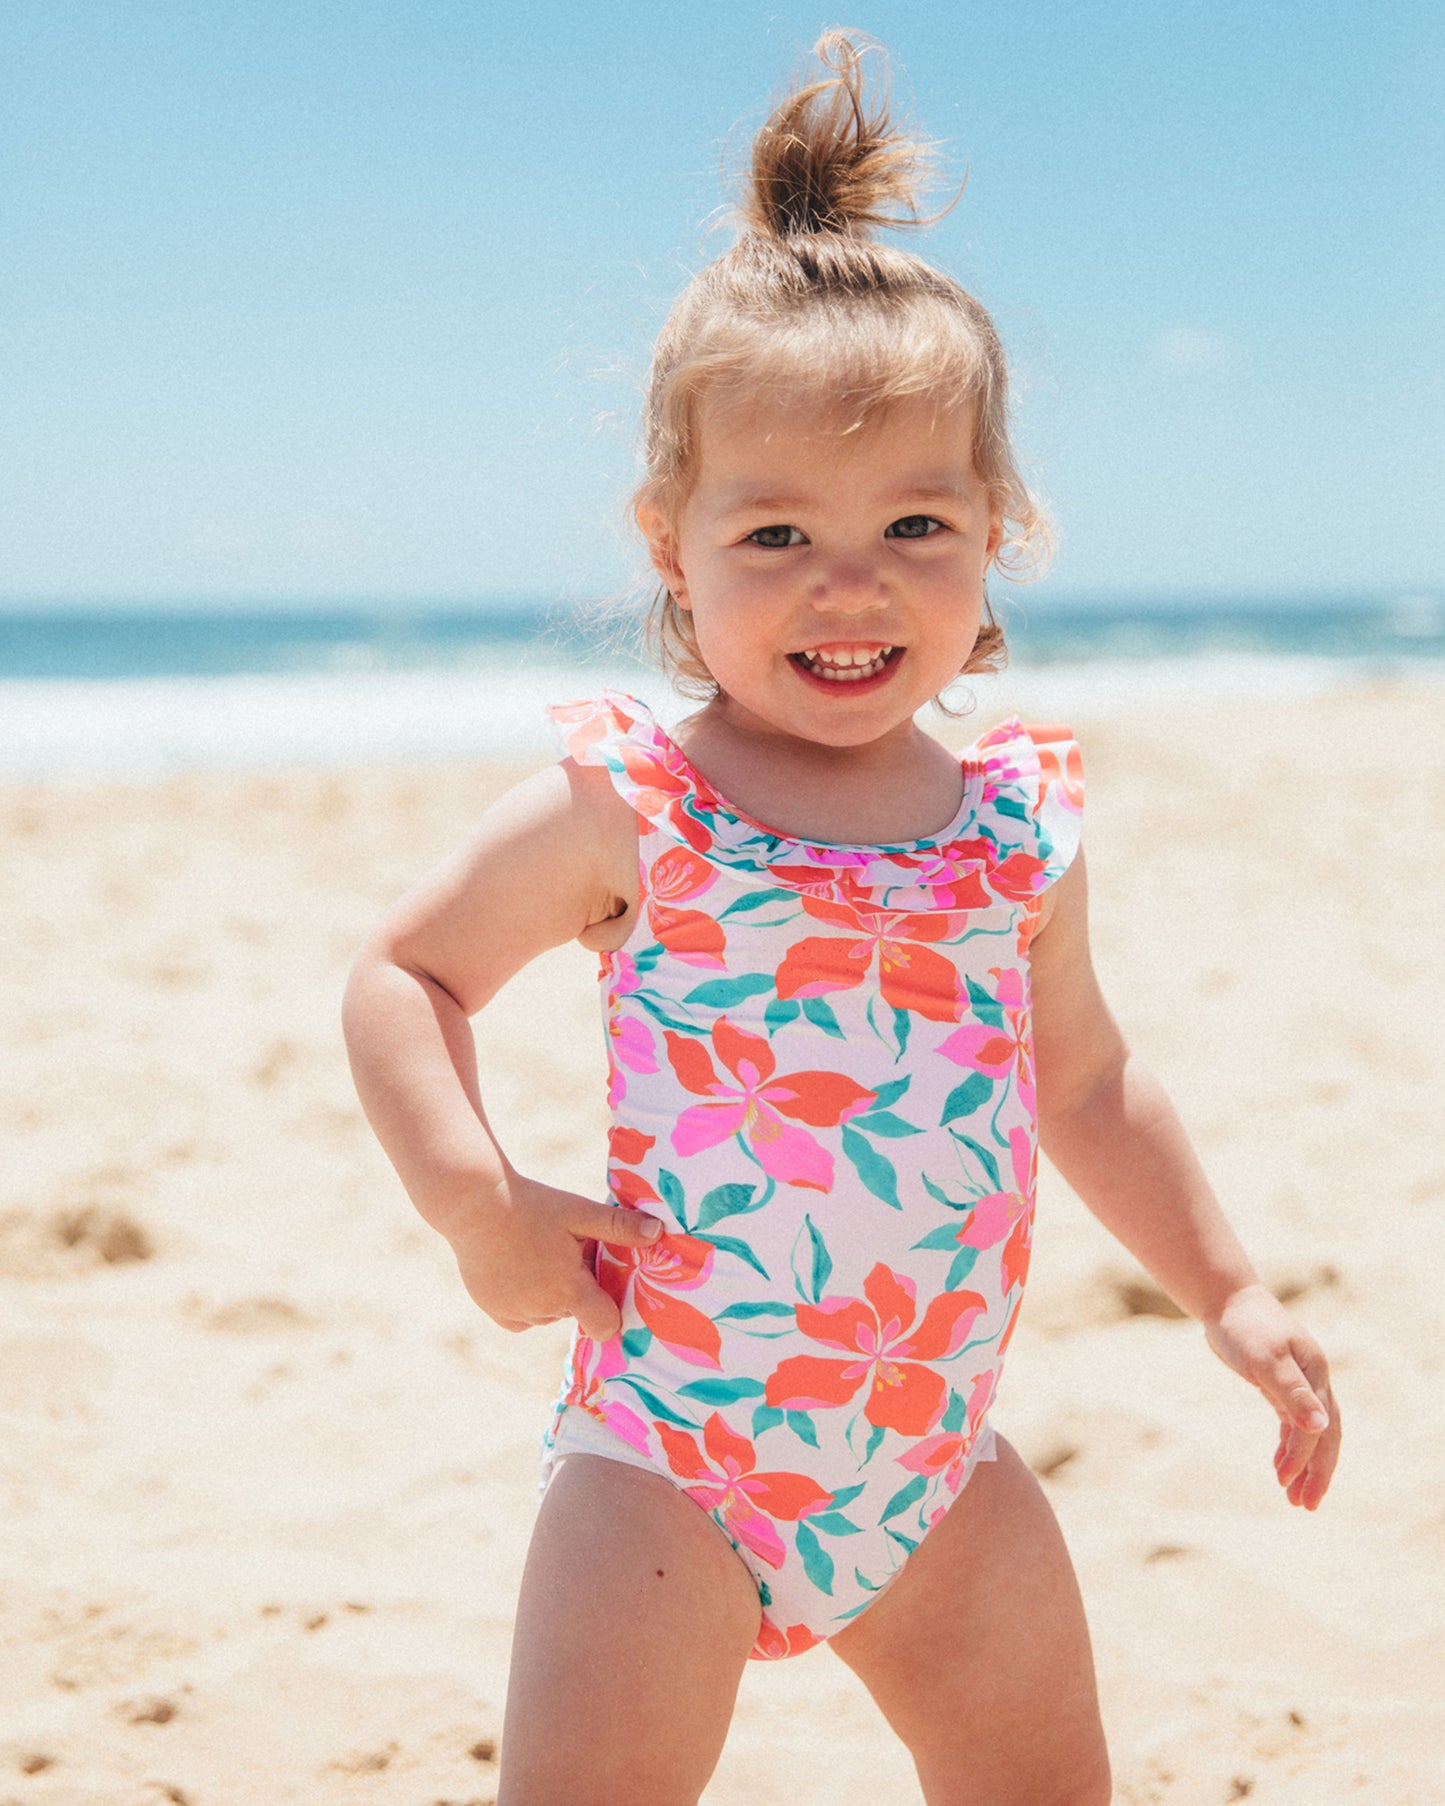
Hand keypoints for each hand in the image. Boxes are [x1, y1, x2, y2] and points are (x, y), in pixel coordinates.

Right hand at [444, 1171, 662, 1340]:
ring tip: (539, 1254)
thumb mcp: (579, 1211)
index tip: (604, 1282)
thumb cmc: (533, 1205)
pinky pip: (521, 1317)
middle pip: (574, 1312)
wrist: (474, 1203)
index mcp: (569, 1290)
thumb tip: (659, 1232)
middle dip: (577, 1288)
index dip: (610, 1308)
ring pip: (547, 1314)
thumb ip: (619, 1227)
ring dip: (551, 1294)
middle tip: (565, 1251)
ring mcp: (514, 1312)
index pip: (605, 1325)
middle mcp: (542, 1310)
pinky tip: (520, 1267)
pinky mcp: (492, 1308)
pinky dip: (525, 1300)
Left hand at [1204, 1283, 1340, 1509]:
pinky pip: (1292, 1422)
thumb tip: (1320, 1427)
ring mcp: (1299, 1382)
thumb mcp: (1265, 1359)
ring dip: (1303, 1464)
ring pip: (1309, 1432)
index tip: (1285, 1483)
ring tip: (1292, 1495)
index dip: (1305, 1459)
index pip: (1319, 1428)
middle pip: (1325, 1436)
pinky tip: (1279, 1465)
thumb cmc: (1244, 1326)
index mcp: (1316, 1375)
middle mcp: (1314, 1381)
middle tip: (1305, 1506)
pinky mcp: (1280, 1384)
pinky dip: (1288, 1445)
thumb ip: (1291, 1392)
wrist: (1226, 1300)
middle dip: (1317, 1473)